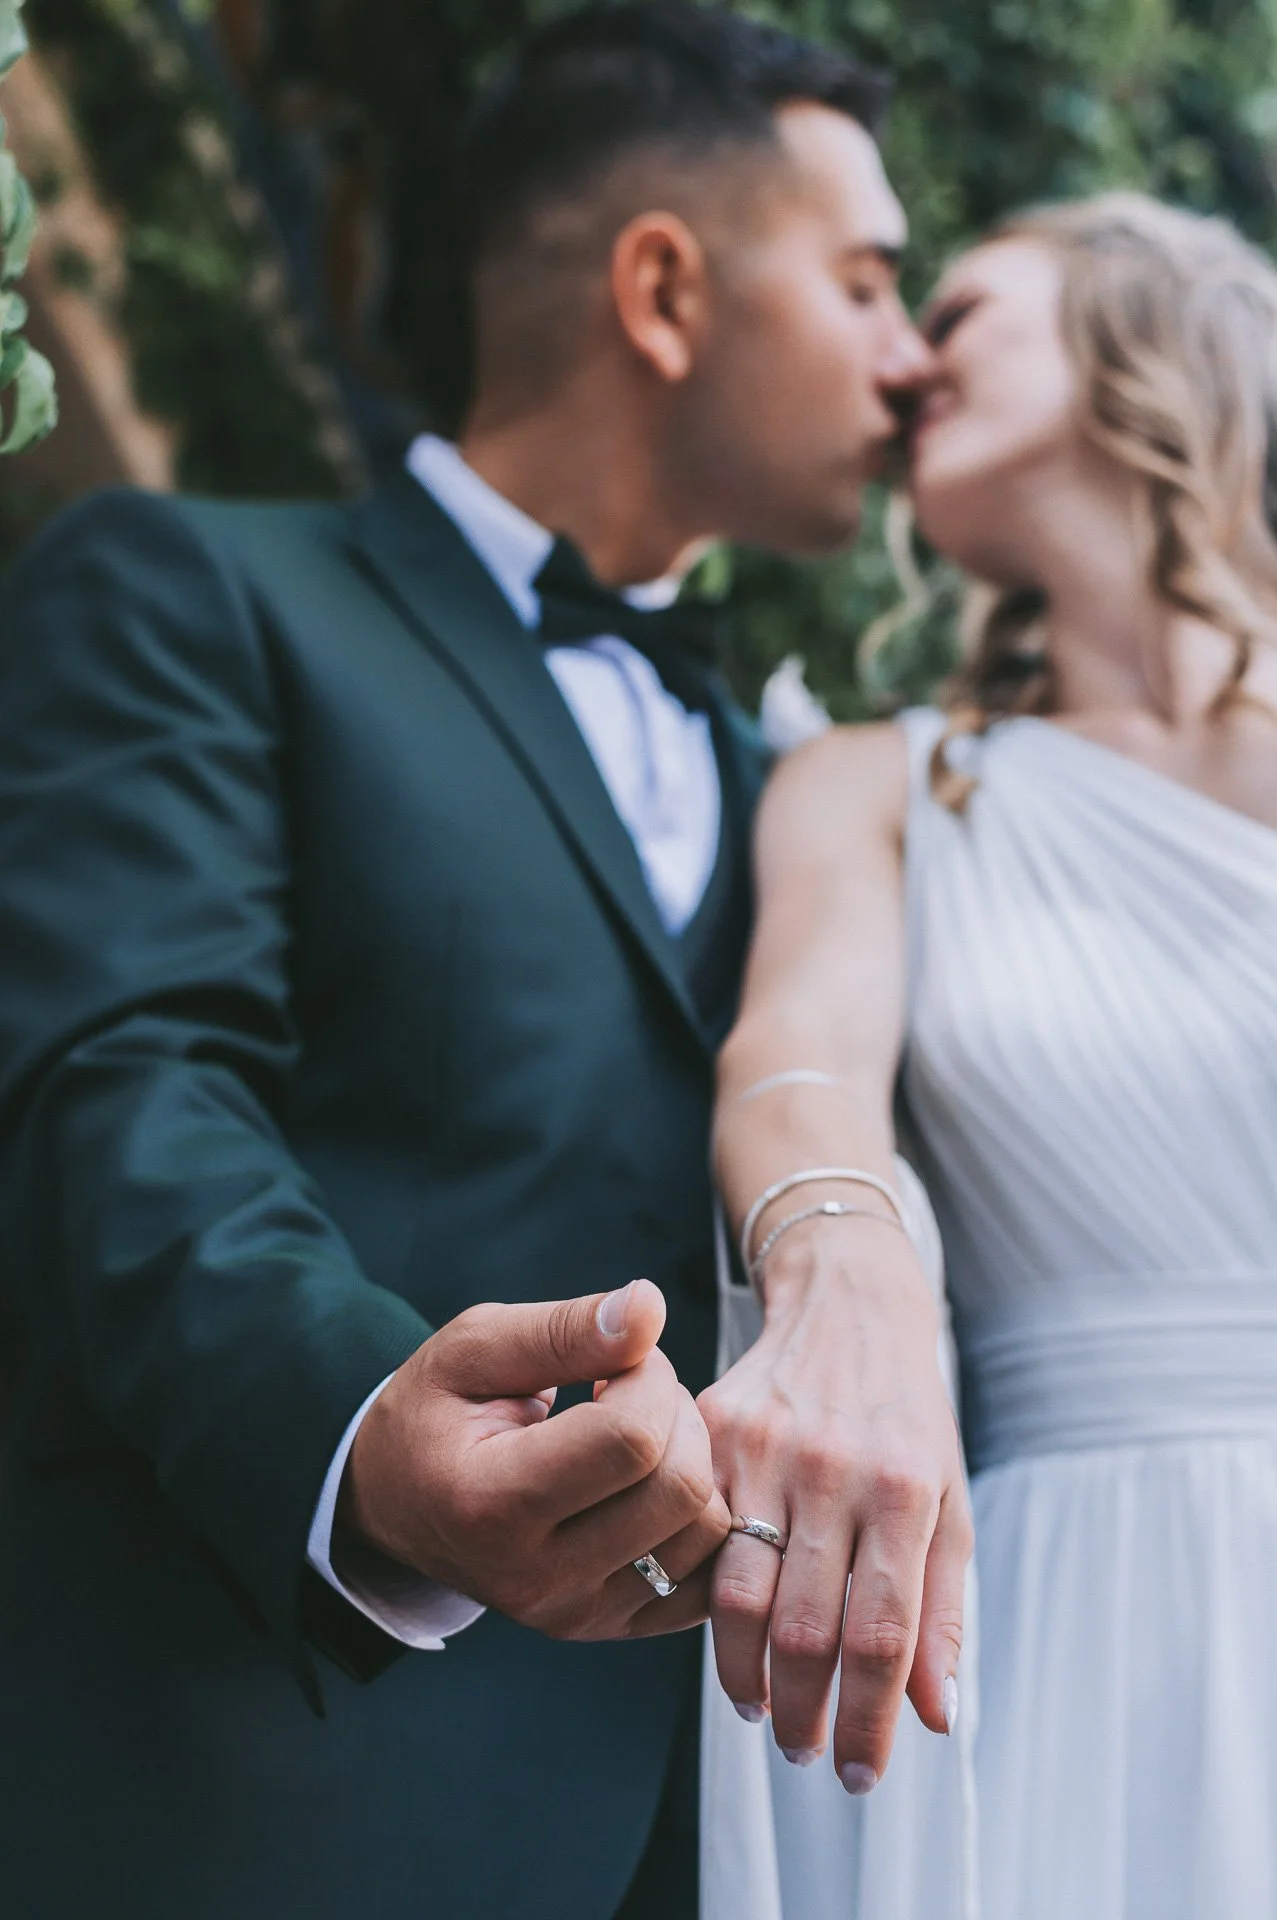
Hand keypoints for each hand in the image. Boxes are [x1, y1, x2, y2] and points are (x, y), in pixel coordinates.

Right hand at [340, 1279, 730, 1639]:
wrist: (397, 1503)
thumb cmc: (434, 1414)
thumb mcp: (472, 1348)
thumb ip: (563, 1328)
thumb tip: (651, 1308)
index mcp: (491, 1504)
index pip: (630, 1439)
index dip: (645, 1375)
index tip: (615, 1358)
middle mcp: (537, 1578)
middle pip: (680, 1488)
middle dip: (676, 1414)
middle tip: (630, 1390)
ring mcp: (578, 1614)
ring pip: (706, 1531)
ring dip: (693, 1462)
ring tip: (636, 1436)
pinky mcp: (609, 1627)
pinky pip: (707, 1577)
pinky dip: (699, 1518)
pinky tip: (653, 1481)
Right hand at [698, 1218, 971, 1789]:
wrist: (849, 1303)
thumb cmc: (907, 1416)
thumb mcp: (949, 1501)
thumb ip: (945, 1609)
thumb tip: (937, 1716)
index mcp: (904, 1488)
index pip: (883, 1635)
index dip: (870, 1721)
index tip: (861, 1773)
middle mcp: (832, 1466)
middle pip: (804, 1628)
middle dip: (802, 1715)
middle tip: (803, 1751)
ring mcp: (762, 1444)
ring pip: (736, 1596)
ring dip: (745, 1677)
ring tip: (760, 1710)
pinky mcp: (710, 1427)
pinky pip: (695, 1538)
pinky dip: (706, 1602)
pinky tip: (725, 1632)